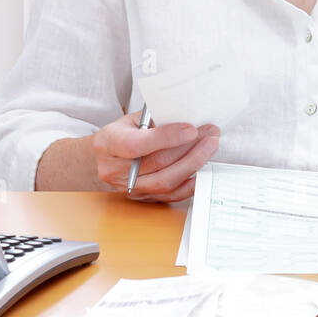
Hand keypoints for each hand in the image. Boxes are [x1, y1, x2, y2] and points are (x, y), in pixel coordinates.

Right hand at [93, 110, 219, 202]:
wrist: (106, 158)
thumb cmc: (124, 133)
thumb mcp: (133, 119)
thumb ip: (156, 120)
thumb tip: (188, 118)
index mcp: (108, 144)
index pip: (136, 145)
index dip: (166, 138)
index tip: (191, 129)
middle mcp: (114, 171)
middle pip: (156, 164)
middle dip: (189, 148)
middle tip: (211, 134)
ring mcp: (128, 188)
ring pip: (165, 181)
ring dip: (193, 164)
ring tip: (211, 147)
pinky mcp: (143, 198)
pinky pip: (170, 196)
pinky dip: (190, 184)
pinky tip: (204, 170)